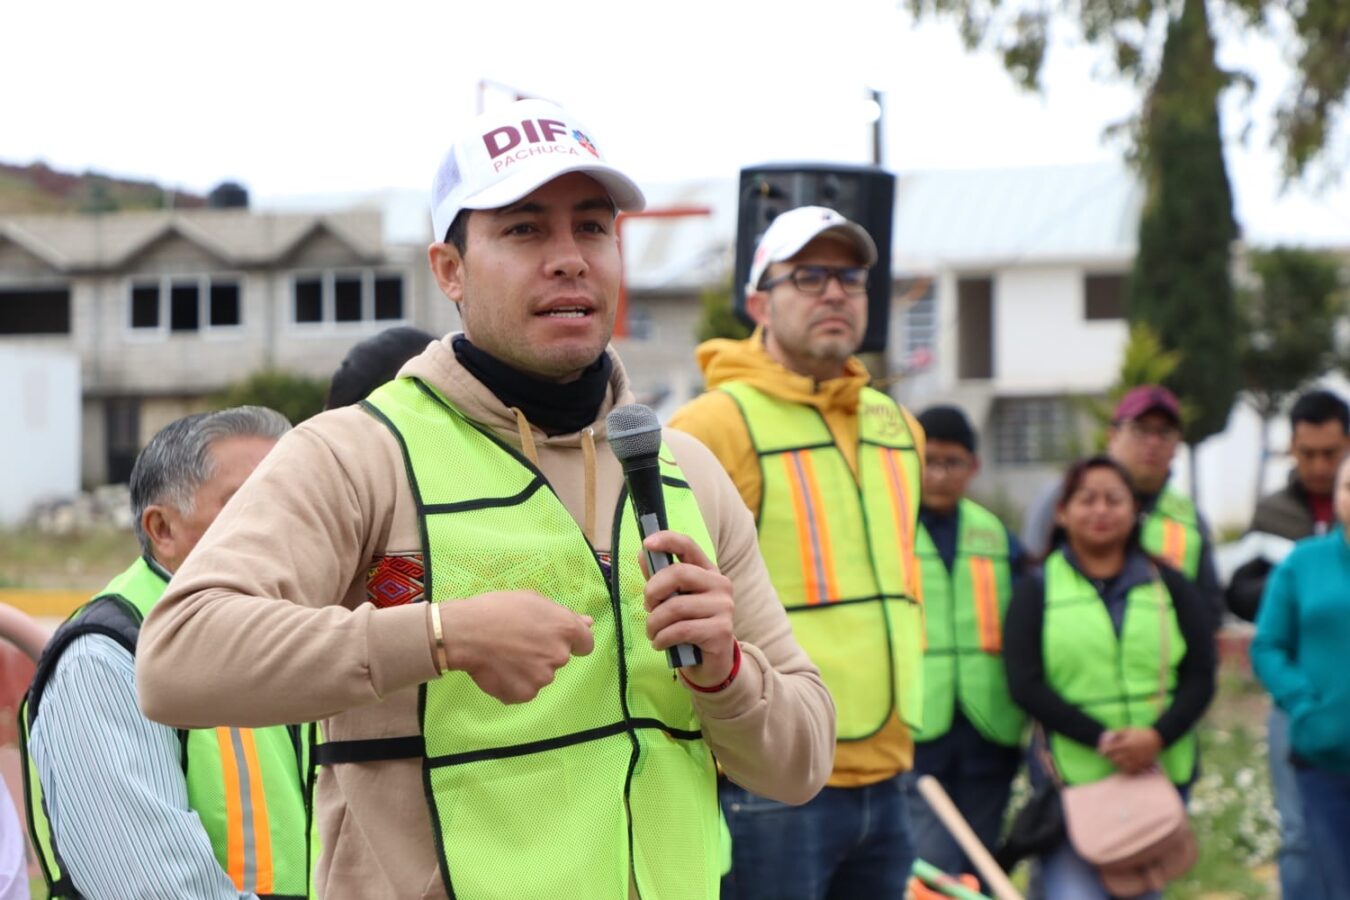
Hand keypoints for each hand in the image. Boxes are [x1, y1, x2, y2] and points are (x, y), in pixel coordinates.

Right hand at [440, 591, 593, 703]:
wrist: (466, 633)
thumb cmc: (498, 609)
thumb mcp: (533, 601)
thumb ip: (564, 615)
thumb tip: (588, 623)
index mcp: (565, 630)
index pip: (585, 644)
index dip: (571, 641)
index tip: (553, 639)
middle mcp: (559, 656)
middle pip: (559, 658)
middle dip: (544, 652)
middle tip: (519, 642)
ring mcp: (543, 678)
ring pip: (541, 675)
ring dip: (528, 669)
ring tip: (505, 655)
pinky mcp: (525, 694)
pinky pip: (524, 690)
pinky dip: (514, 683)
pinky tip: (499, 669)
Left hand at [639, 530, 736, 686]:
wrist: (710, 664)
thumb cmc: (689, 626)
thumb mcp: (672, 600)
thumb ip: (659, 579)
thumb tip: (642, 554)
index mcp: (707, 571)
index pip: (688, 546)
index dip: (667, 540)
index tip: (647, 543)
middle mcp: (720, 585)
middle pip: (678, 574)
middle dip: (653, 591)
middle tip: (647, 608)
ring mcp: (724, 607)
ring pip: (676, 607)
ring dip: (654, 623)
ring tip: (652, 633)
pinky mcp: (721, 630)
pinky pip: (681, 630)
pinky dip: (662, 638)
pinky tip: (660, 644)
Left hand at [1099, 727, 1162, 773]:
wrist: (1157, 738)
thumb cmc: (1140, 733)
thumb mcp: (1127, 730)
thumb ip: (1116, 734)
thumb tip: (1107, 738)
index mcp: (1125, 744)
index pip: (1111, 750)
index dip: (1104, 751)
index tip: (1100, 752)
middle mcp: (1130, 753)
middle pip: (1115, 759)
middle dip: (1110, 758)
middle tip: (1108, 757)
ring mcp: (1136, 760)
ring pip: (1122, 766)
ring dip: (1117, 764)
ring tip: (1116, 761)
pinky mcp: (1142, 764)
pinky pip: (1131, 770)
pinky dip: (1126, 769)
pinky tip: (1124, 766)